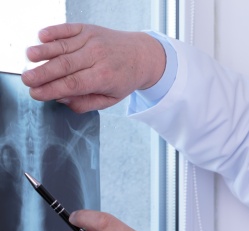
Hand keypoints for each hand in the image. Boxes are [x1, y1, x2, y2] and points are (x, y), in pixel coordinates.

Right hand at [21, 23, 165, 112]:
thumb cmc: (123, 80)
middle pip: (64, 65)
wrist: (141, 55)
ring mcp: (92, 40)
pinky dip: (53, 32)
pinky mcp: (88, 28)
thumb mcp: (111, 99)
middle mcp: (97, 56)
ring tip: (28, 59)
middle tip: (26, 80)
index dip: (52, 89)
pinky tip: (41, 37)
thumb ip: (86, 103)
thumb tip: (61, 98)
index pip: (73, 84)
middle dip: (42, 73)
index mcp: (104, 77)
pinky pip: (67, 29)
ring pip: (63, 46)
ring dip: (43, 51)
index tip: (35, 94)